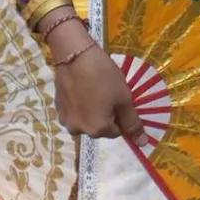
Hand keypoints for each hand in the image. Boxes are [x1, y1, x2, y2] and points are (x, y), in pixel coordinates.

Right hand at [48, 10, 146, 146]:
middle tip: (107, 91)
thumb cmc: (103, 76)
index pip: (117, 131)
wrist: (74, 55)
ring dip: (92, 109)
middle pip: (100, 127)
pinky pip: (75, 111)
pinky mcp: (57, 107)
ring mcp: (65, 120)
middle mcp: (79, 130)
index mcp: (97, 130)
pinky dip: (80, 103)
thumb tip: (142, 144)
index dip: (121, 114)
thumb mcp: (124, 98)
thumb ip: (132, 123)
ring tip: (94, 88)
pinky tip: (81, 87)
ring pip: (86, 119)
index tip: (120, 98)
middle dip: (106, 113)